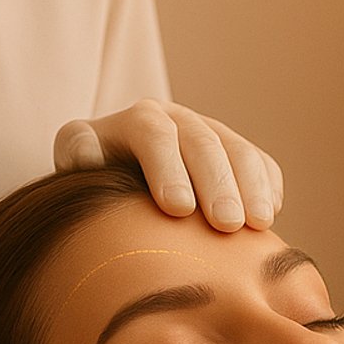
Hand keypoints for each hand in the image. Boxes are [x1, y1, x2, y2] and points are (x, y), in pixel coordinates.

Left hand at [53, 98, 283, 231]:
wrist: (121, 177)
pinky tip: (267, 216)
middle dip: (218, 183)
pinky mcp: (236, 153)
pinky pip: (261, 163)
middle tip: (226, 224)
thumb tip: (89, 155)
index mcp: (136, 120)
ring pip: (239, 151)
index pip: (154, 133)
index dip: (168, 168)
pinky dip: (268, 186)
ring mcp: (211, 133)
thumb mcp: (76, 163)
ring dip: (251, 186)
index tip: (178, 209)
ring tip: (258, 224)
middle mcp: (178, 119)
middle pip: (203, 142)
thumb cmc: (96, 180)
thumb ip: (77, 154)